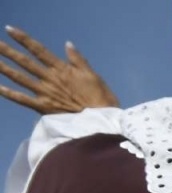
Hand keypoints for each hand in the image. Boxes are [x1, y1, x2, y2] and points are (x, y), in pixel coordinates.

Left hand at [0, 27, 117, 114]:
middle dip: (7, 51)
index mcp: (62, 70)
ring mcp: (45, 93)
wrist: (101, 123)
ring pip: (20, 78)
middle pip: (25, 62)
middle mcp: (50, 79)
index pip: (39, 50)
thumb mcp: (94, 76)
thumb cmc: (102, 100)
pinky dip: (10, 94)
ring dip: (4, 68)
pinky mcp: (44, 108)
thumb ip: (78, 60)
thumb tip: (68, 44)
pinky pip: (23, 100)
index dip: (23, 39)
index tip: (9, 30)